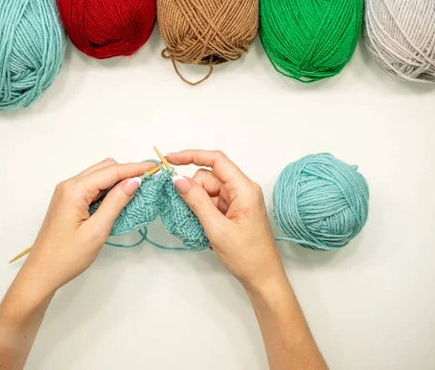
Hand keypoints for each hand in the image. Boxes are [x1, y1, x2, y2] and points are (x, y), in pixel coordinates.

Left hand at [19, 159, 156, 296]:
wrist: (43, 272)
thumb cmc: (68, 256)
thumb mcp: (97, 230)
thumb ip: (116, 203)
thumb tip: (134, 182)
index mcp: (74, 191)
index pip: (111, 171)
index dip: (134, 168)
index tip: (155, 167)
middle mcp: (69, 186)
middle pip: (104, 168)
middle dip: (127, 171)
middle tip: (149, 180)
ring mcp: (67, 193)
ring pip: (98, 176)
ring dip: (118, 179)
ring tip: (138, 189)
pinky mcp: (68, 201)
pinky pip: (92, 186)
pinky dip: (108, 189)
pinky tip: (119, 198)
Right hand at [166, 150, 285, 291]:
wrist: (262, 278)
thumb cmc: (247, 256)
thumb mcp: (217, 229)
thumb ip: (197, 201)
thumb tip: (178, 180)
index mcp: (244, 189)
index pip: (216, 160)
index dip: (192, 155)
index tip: (171, 160)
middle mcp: (243, 190)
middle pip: (209, 176)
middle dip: (193, 190)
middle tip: (188, 212)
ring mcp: (238, 200)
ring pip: (208, 190)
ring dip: (197, 204)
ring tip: (199, 226)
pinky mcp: (234, 210)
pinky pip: (212, 202)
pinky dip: (202, 211)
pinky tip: (203, 228)